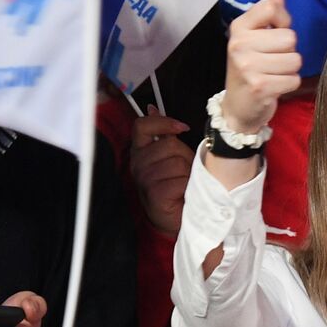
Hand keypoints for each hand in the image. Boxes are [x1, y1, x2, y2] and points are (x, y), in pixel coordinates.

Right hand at [130, 108, 194, 236]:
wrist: (175, 218)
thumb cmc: (175, 185)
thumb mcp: (169, 156)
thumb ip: (163, 135)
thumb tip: (152, 108)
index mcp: (139, 151)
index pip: (142, 126)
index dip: (163, 122)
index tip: (182, 128)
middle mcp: (137, 164)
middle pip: (169, 145)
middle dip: (185, 157)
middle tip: (185, 172)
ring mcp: (144, 180)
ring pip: (178, 164)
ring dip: (189, 175)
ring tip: (185, 184)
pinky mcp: (154, 194)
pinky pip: (180, 181)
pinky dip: (188, 188)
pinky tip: (183, 195)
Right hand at [220, 0, 300, 134]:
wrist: (238, 107)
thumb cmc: (250, 69)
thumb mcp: (255, 38)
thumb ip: (269, 15)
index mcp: (239, 28)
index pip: (270, 8)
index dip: (282, 20)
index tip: (275, 31)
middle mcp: (240, 45)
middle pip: (289, 37)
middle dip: (288, 50)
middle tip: (272, 60)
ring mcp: (248, 67)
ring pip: (295, 59)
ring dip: (289, 69)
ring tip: (273, 74)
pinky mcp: (260, 87)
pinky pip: (294, 79)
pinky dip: (289, 85)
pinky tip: (274, 87)